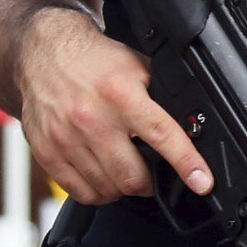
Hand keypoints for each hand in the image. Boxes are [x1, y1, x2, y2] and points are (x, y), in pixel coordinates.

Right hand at [12, 7, 211, 205]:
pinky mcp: (47, 152)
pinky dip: (98, 193)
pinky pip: (79, 191)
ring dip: (124, 188)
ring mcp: (66, 138)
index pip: (162, 135)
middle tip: (153, 174)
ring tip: (127, 172)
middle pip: (132, 176)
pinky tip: (104, 179)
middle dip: (151, 183)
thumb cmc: (96, 62)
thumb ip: (161, 98)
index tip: (202, 182)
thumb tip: (191, 127)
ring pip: (107, 188)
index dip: (186, 163)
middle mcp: (92, 119)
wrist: (45, 54)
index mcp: (121, 95)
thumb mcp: (139, 68)